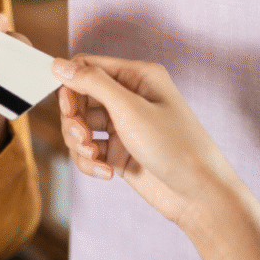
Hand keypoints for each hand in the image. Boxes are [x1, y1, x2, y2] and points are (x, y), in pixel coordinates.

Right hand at [52, 55, 236, 226]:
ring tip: (94, 156)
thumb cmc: (175, 146)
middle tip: (82, 137)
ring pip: (81, 126)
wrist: (199, 194)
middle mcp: (130, 98)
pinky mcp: (120, 152)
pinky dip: (90, 162)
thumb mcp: (130, 110)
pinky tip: (107, 173)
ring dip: (79, 142)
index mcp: (137, 77)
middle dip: (73, 119)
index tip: (68, 108)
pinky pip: (90, 151)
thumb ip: (92, 83)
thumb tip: (60, 65)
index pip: (88, 67)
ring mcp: (124, 126)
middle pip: (79, 98)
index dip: (71, 85)